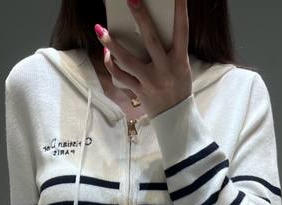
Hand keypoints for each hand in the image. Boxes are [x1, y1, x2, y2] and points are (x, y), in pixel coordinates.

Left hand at [94, 0, 191, 118]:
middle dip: (141, 18)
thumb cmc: (178, 86)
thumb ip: (169, 48)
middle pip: (151, 40)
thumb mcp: (181, 65)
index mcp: (180, 60)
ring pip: (127, 61)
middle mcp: (165, 69)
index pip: (182, 30)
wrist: (176, 117)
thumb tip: (147, 27)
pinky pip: (121, 77)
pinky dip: (112, 64)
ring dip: (112, 44)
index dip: (180, 10)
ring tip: (100, 30)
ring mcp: (150, 81)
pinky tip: (106, 53)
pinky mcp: (139, 91)